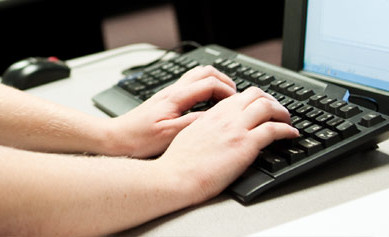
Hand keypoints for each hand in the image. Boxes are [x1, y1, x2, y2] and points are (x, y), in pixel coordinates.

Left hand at [107, 65, 235, 157]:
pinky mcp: (166, 100)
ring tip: (224, 98)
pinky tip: (205, 104)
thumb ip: (193, 122)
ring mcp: (169, 94)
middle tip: (234, 95)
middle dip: (224, 80)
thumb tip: (215, 115)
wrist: (116, 138)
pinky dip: (204, 89)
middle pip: (205, 71)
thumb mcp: (169, 134)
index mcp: (175, 97)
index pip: (209, 83)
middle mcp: (173, 91)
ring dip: (214, 82)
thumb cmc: (138, 138)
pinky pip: (190, 86)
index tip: (236, 102)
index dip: (227, 90)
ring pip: (197, 76)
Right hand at [158, 87, 299, 203]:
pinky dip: (287, 129)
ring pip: (268, 107)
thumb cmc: (178, 162)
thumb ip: (206, 127)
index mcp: (212, 114)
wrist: (174, 176)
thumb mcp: (190, 135)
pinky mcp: (245, 145)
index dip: (255, 99)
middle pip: (256, 95)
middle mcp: (226, 117)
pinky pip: (274, 129)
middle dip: (272, 100)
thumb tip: (217, 130)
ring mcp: (236, 129)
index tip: (261, 107)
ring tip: (288, 120)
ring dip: (283, 112)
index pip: (240, 96)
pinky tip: (291, 134)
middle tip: (278, 110)